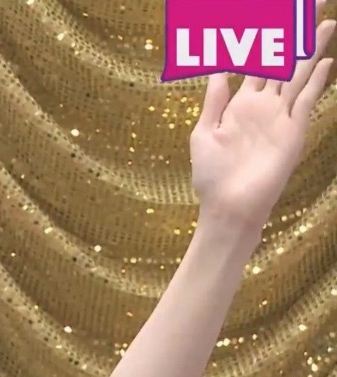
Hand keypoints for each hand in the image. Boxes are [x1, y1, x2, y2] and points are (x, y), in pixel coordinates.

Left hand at [190, 9, 333, 243]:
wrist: (228, 206)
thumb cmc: (211, 175)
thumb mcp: (203, 133)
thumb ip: (213, 101)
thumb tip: (215, 69)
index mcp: (238, 105)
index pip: (253, 64)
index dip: (261, 41)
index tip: (268, 15)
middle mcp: (263, 106)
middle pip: (282, 61)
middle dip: (294, 34)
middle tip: (308, 5)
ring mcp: (280, 117)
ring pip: (298, 74)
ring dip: (311, 49)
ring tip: (325, 22)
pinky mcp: (293, 132)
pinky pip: (306, 101)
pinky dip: (316, 81)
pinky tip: (326, 61)